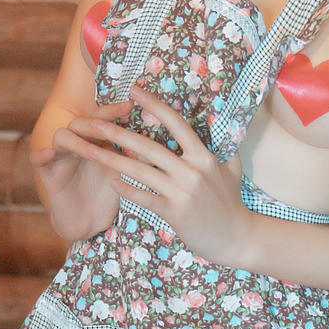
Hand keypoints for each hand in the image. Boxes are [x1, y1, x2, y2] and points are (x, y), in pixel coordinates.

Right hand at [32, 101, 127, 240]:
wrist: (89, 223)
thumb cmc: (110, 195)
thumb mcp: (126, 173)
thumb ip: (139, 155)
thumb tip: (166, 142)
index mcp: (98, 140)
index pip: (103, 119)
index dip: (114, 111)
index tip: (130, 105)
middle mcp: (78, 144)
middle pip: (82, 123)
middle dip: (95, 123)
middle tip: (108, 127)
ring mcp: (62, 157)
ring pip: (62, 136)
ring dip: (76, 141)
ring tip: (90, 150)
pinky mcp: (49, 174)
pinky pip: (38, 159)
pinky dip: (41, 154)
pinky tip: (48, 153)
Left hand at [65, 86, 253, 266]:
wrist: (237, 238)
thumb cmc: (231, 203)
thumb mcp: (231, 170)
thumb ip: (222, 148)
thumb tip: (218, 125)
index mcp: (204, 156)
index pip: (176, 123)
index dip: (154, 105)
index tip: (134, 91)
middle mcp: (193, 170)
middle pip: (150, 146)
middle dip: (119, 133)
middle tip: (95, 122)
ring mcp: (183, 192)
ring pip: (142, 172)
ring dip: (113, 160)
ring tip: (91, 151)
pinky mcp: (175, 212)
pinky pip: (145, 198)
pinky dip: (127, 190)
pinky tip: (111, 182)